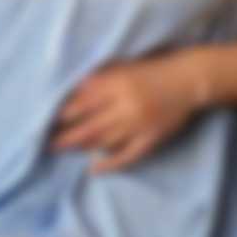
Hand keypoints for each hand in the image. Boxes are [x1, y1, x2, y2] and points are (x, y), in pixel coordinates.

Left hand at [47, 54, 209, 174]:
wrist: (188, 80)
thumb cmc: (153, 71)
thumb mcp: (124, 68)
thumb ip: (100, 78)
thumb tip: (74, 89)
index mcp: (118, 84)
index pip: (84, 102)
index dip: (65, 114)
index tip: (48, 120)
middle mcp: (126, 105)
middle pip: (90, 125)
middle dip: (66, 136)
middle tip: (47, 143)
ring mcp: (139, 125)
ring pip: (104, 141)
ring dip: (82, 147)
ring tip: (63, 150)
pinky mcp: (151, 139)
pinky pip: (128, 156)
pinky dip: (110, 164)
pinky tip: (94, 168)